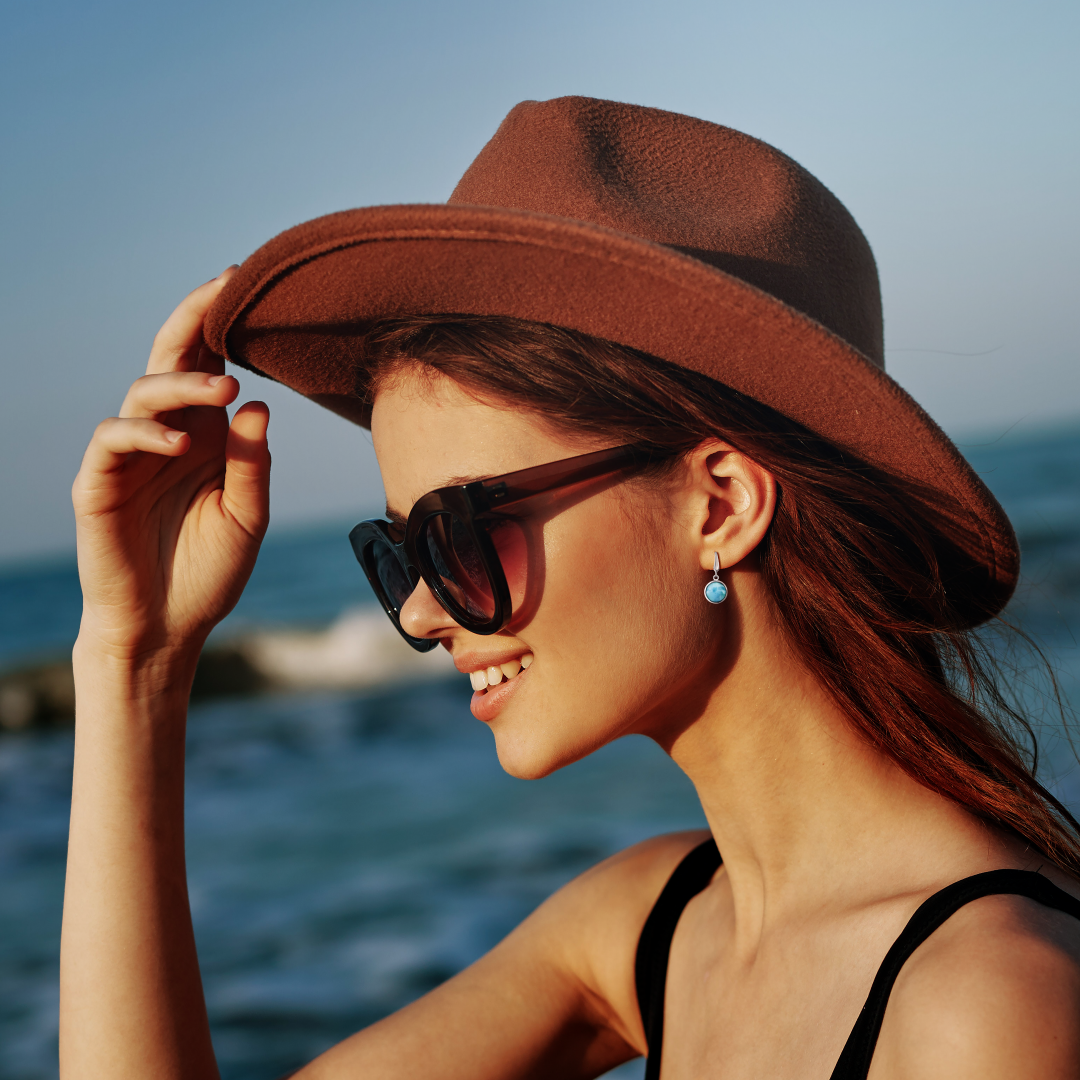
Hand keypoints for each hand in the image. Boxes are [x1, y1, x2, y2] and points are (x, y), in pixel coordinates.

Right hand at [72, 270, 270, 666]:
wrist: (166, 628)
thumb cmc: (208, 572)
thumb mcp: (247, 517)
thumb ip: (252, 464)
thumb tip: (259, 405)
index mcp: (205, 436)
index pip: (211, 367)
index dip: (223, 327)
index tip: (250, 287)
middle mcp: (167, 436)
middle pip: (172, 360)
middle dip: (195, 319)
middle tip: (225, 287)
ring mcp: (130, 457)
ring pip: (143, 394)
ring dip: (182, 383)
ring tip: (224, 388)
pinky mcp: (98, 483)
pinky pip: (112, 440)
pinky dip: (145, 434)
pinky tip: (180, 445)